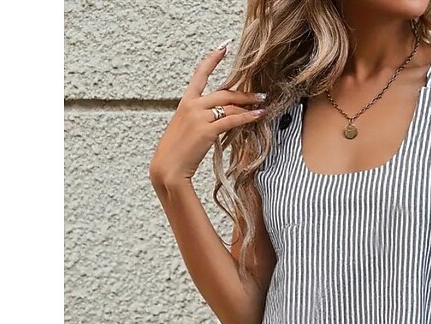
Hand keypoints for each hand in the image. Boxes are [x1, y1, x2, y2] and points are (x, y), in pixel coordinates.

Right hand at [149, 44, 266, 186]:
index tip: (223, 48)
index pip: (199, 75)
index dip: (212, 60)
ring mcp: (199, 117)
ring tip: (263, 105)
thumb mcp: (184, 130)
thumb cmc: (175, 154)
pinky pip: (231, 120)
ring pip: (229, 105)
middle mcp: (192, 105)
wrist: (168, 168)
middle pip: (223, 93)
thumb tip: (214, 120)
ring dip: (249, 105)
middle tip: (260, 94)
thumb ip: (198, 120)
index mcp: (185, 103)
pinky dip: (246, 117)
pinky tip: (257, 116)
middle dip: (244, 93)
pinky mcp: (206, 130)